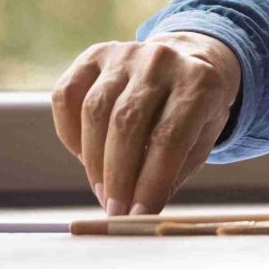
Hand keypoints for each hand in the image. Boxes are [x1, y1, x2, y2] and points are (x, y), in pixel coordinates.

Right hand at [51, 33, 242, 215]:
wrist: (189, 62)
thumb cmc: (194, 112)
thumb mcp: (201, 138)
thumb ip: (174, 171)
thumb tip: (138, 214)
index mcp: (199, 82)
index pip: (168, 138)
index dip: (149, 181)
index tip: (138, 215)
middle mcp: (162, 60)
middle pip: (126, 125)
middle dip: (117, 177)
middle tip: (114, 210)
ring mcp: (126, 53)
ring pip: (94, 112)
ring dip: (94, 161)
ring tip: (103, 190)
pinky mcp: (94, 54)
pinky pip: (66, 96)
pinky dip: (69, 133)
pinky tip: (84, 155)